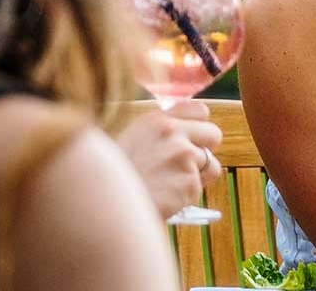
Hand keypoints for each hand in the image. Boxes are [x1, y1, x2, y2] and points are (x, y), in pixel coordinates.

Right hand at [115, 100, 223, 217]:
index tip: (193, 138)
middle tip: (186, 164)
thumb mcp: (133, 140)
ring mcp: (183, 156)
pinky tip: (164, 197)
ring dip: (196, 177)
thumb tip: (191, 133)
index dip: (200, 127)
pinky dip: (185, 196)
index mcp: (156, 120)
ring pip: (211, 165)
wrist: (101, 205)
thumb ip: (162, 133)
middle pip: (214, 135)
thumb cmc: (117, 176)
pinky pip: (199, 188)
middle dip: (205, 150)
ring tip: (167, 184)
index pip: (200, 110)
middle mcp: (172, 132)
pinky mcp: (189, 181)